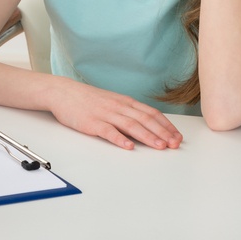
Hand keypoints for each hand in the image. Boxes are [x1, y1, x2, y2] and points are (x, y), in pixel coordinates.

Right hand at [49, 80, 182, 149]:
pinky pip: (108, 131)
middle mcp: (118, 107)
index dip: (166, 125)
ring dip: (147, 136)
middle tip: (175, 144)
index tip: (177, 136)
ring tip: (159, 146)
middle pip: (145, 119)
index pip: (151, 113)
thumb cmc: (88, 99)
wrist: (63, 92)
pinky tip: (129, 147)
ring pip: (130, 125)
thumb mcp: (112, 102)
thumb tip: (147, 126)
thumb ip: (128, 112)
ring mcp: (105, 114)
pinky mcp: (91, 123)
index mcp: (125, 102)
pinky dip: (119, 139)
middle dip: (162, 133)